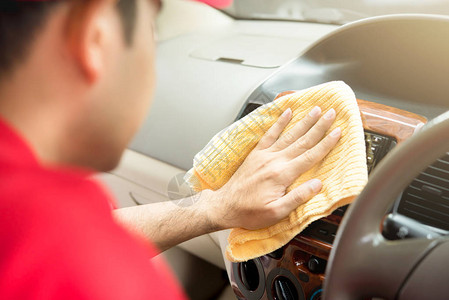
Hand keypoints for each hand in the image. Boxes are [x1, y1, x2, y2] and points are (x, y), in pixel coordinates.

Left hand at [208, 106, 340, 229]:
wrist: (225, 206)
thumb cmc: (250, 212)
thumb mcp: (277, 212)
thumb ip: (298, 197)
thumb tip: (318, 184)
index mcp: (282, 174)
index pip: (310, 156)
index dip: (326, 143)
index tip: (338, 132)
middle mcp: (274, 161)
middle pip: (303, 141)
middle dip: (319, 126)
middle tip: (332, 113)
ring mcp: (265, 155)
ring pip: (289, 134)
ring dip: (304, 121)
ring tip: (316, 109)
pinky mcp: (256, 154)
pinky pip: (270, 134)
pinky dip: (279, 122)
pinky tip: (287, 112)